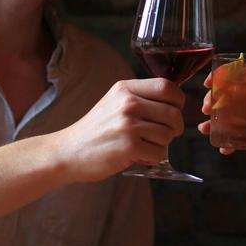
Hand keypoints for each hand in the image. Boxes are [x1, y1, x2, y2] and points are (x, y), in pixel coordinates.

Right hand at [57, 78, 184, 179]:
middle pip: (173, 113)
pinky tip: (138, 155)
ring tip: (144, 144)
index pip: (167, 87)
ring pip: (168, 135)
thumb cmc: (96, 129)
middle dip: (175, 127)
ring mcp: (128, 125)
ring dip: (162, 144)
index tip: (175, 110)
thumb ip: (141, 98)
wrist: (68, 151)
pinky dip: (153, 158)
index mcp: (125, 88)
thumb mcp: (115, 102)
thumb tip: (176, 103)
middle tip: (166, 134)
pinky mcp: (129, 147)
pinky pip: (159, 153)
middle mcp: (128, 103)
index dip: (178, 101)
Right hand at [197, 74, 245, 154]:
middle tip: (205, 108)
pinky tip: (222, 148)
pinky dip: (227, 143)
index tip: (209, 81)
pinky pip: (235, 137)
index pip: (237, 74)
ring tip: (204, 128)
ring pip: (225, 116)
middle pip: (225, 95)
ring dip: (212, 121)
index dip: (221, 75)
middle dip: (211, 100)